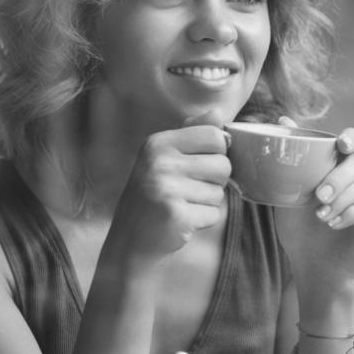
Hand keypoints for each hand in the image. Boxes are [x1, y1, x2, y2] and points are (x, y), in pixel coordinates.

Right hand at [107, 124, 231, 264]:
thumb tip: (219, 113)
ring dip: (207, 203)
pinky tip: (182, 221)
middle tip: (189, 191)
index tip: (199, 165)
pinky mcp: (176, 215)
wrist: (131, 240)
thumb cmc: (153, 196)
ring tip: (182, 205)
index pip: (215, 136)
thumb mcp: (164, 158)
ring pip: (219, 192)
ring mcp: (167, 189)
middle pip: (223, 164)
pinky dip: (203, 221)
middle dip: (215, 182)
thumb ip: (192, 134)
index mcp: (159, 143)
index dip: (217, 153)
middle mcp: (160, 162)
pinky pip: (214, 214)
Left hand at [273, 123, 353, 293]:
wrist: (312, 268)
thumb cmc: (300, 231)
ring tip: (321, 216)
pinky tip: (333, 224)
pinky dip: (351, 214)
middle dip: (339, 177)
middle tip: (319, 196)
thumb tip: (282, 121)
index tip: (341, 145)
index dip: (351, 138)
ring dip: (342, 198)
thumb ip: (287, 162)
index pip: (353, 142)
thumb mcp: (287, 194)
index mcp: (338, 168)